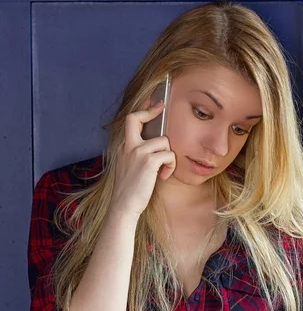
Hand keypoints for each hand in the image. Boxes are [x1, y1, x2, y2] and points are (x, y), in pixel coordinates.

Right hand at [109, 100, 175, 217]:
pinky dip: (170, 166)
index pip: (131, 120)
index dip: (144, 110)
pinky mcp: (148, 161)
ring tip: (162, 170)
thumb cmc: (130, 190)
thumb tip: (158, 144)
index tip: (156, 104)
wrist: (123, 206)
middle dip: (151, 111)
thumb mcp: (130, 167)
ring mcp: (137, 152)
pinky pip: (169, 154)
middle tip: (162, 107)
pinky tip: (163, 177)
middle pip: (137, 118)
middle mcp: (128, 146)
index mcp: (123, 147)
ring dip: (168, 156)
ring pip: (163, 141)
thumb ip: (138, 154)